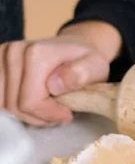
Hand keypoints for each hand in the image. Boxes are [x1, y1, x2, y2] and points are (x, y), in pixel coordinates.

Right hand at [0, 21, 121, 125]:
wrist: (75, 46)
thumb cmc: (87, 60)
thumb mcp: (96, 67)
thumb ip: (81, 74)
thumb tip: (54, 85)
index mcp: (36, 53)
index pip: (30, 101)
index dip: (49, 114)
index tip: (67, 114)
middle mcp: (13, 52)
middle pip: (14, 105)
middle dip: (38, 117)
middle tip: (58, 114)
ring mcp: (1, 56)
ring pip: (3, 104)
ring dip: (25, 114)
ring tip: (47, 109)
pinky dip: (14, 106)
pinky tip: (33, 103)